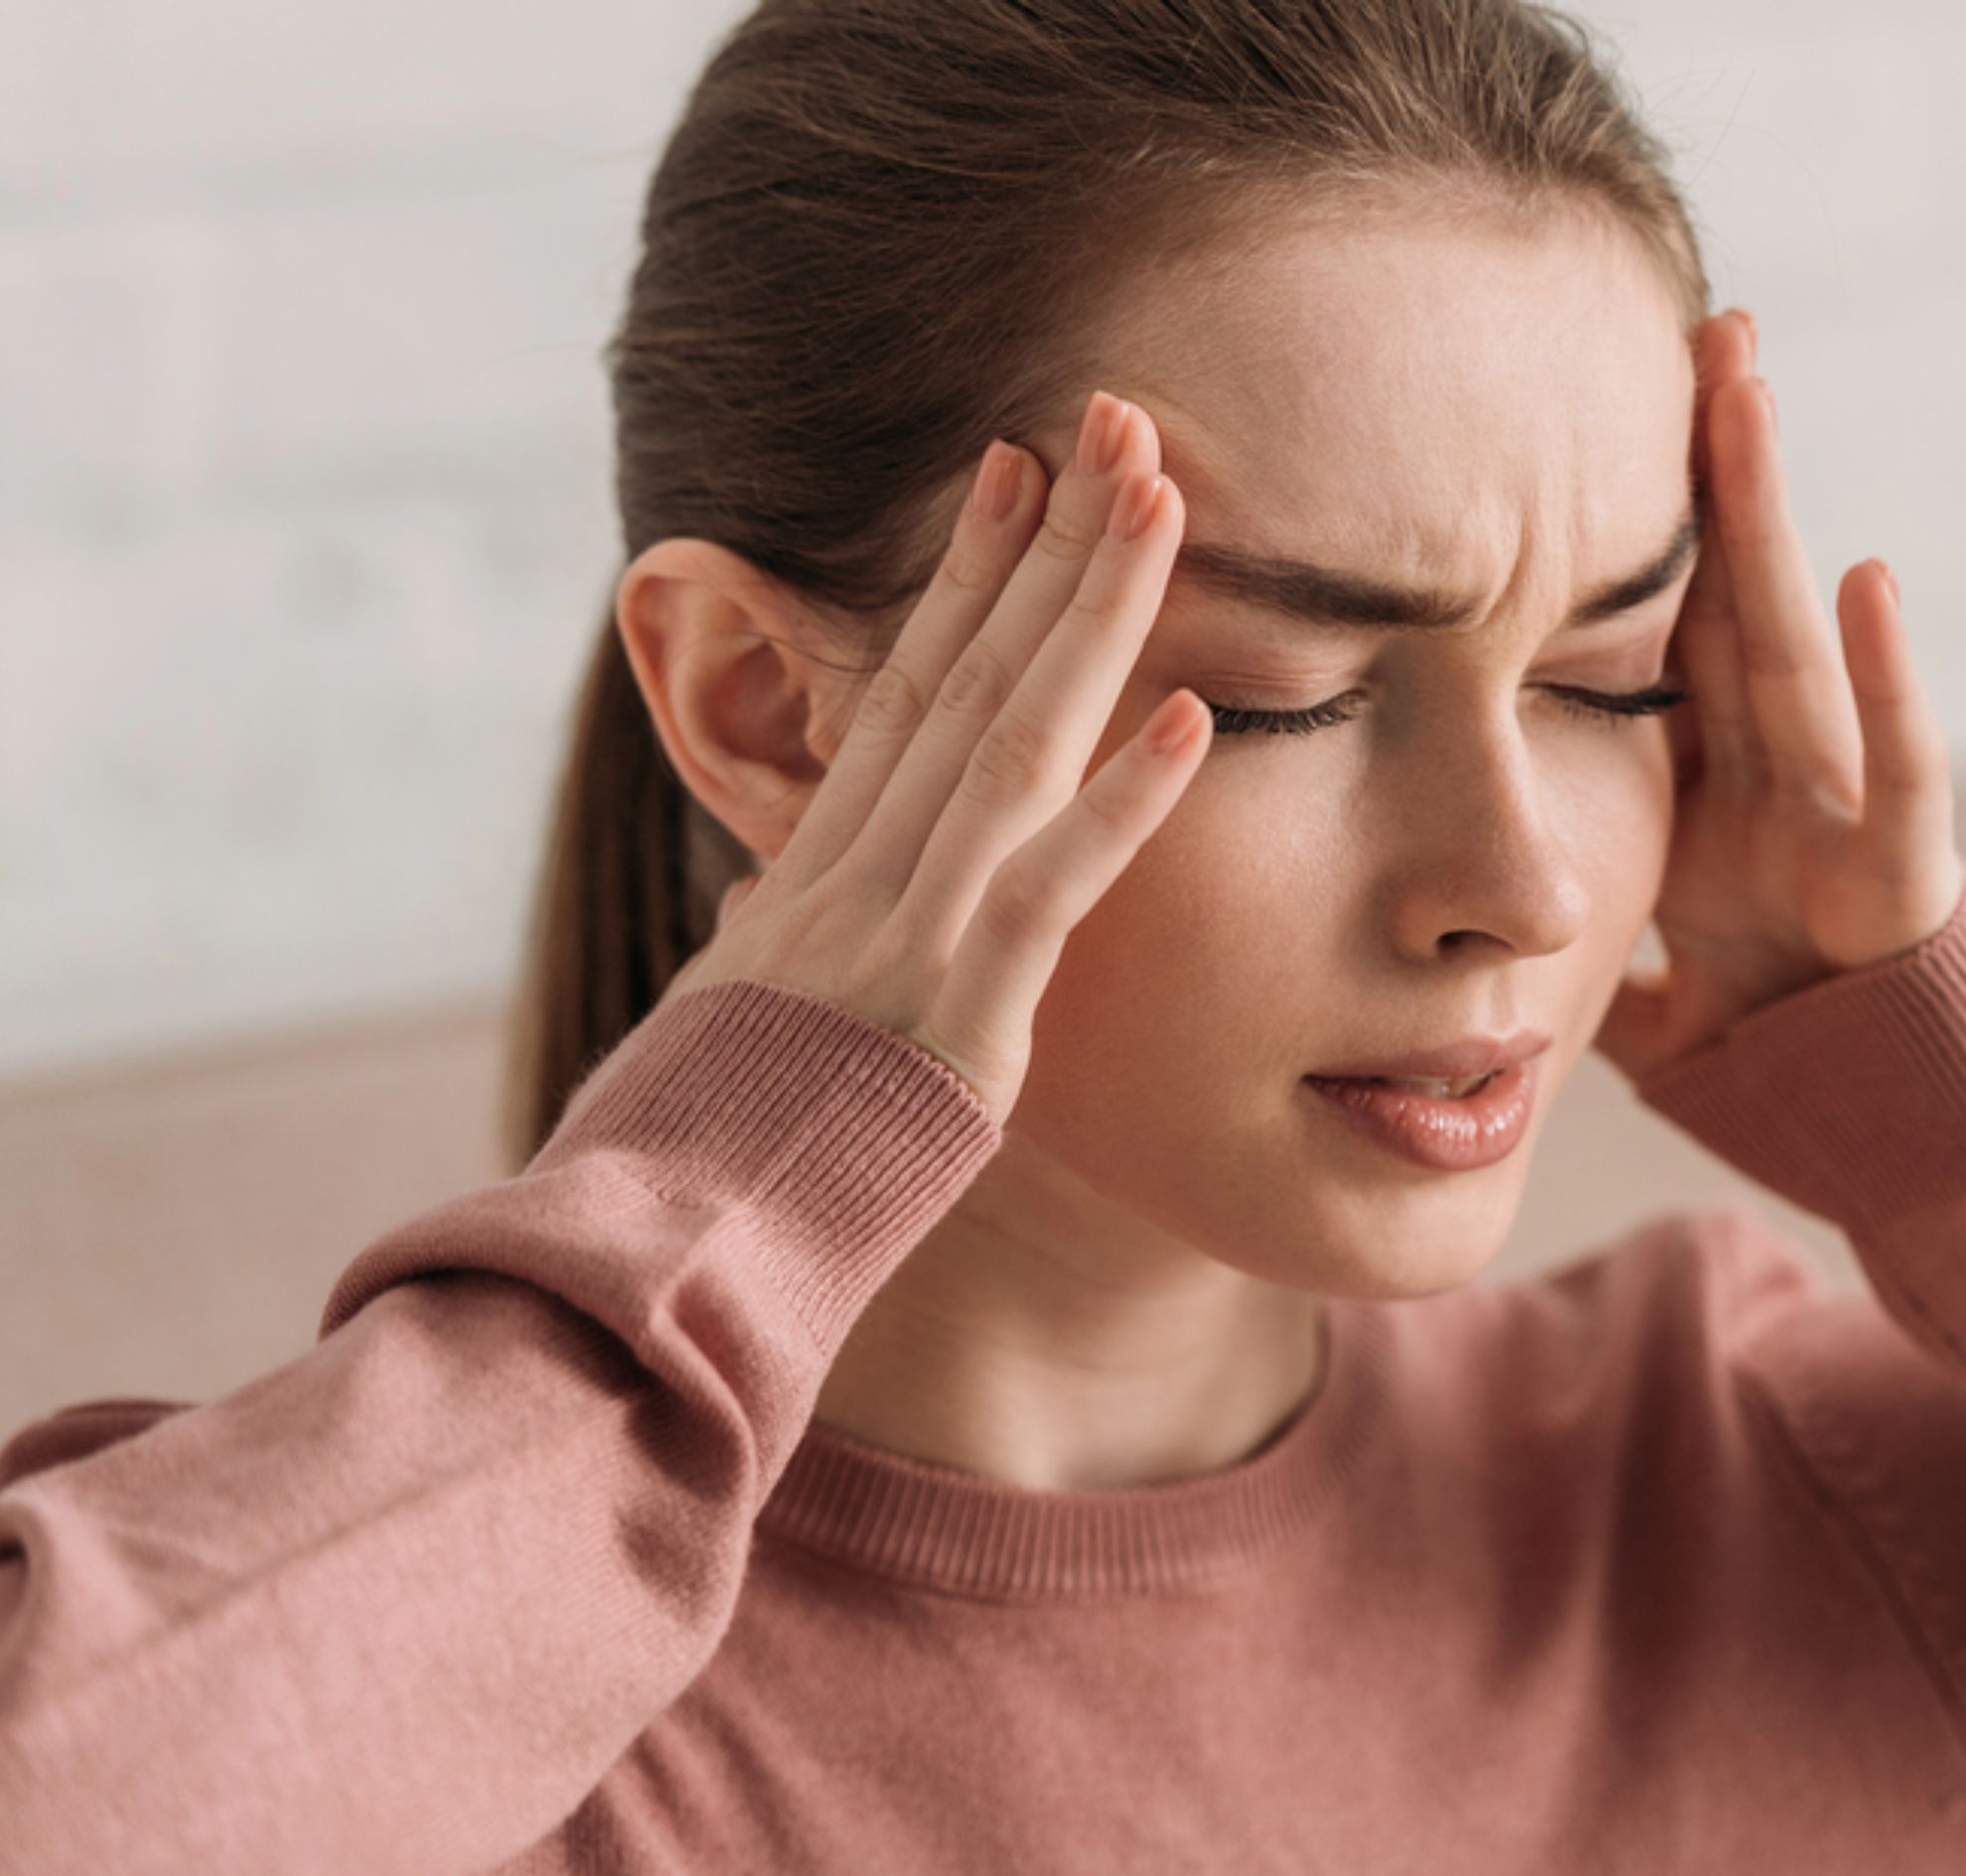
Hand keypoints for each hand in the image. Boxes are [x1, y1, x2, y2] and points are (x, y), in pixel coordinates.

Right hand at [658, 389, 1209, 1128]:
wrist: (659, 1248)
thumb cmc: (695, 1149)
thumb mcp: (727, 1018)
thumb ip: (765, 941)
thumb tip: (762, 896)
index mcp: (814, 869)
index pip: (902, 692)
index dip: (965, 579)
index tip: (1014, 475)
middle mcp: (858, 874)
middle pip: (965, 679)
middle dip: (1045, 548)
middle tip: (1113, 425)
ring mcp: (906, 933)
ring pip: (1010, 743)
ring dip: (1093, 618)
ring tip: (1161, 506)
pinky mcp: (955, 1014)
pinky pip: (1050, 889)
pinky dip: (1123, 803)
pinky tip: (1195, 719)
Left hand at [1594, 308, 1965, 1082]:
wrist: (1901, 1135)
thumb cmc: (1785, 1048)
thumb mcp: (1647, 982)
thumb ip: (1582, 949)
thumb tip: (1477, 959)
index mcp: (1704, 792)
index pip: (1655, 641)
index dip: (1624, 542)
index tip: (1573, 428)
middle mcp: (1771, 780)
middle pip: (1723, 601)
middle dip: (1707, 472)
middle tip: (1689, 328)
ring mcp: (1837, 815)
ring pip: (1797, 644)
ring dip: (1771, 520)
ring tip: (1748, 392)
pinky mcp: (1901, 877)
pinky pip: (1897, 772)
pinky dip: (1891, 684)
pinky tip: (1867, 583)